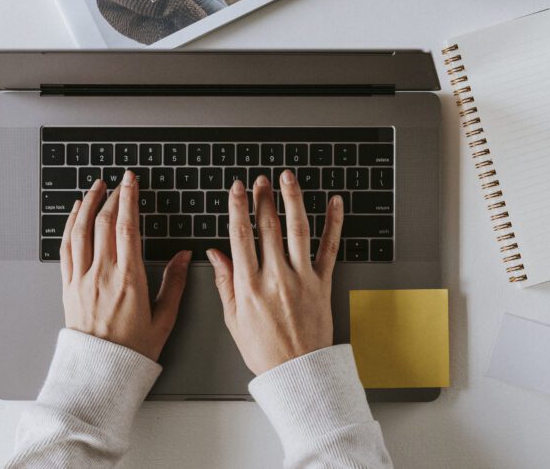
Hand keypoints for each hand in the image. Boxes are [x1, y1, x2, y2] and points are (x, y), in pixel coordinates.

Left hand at [60, 172, 190, 361]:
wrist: (99, 372)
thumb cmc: (133, 350)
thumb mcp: (164, 319)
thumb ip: (174, 284)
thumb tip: (183, 256)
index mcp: (129, 279)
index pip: (126, 228)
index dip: (129, 199)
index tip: (132, 182)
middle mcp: (102, 275)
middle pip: (103, 223)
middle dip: (112, 197)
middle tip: (120, 181)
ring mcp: (81, 279)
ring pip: (81, 231)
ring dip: (88, 204)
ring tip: (96, 188)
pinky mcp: (68, 287)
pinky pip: (66, 249)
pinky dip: (70, 226)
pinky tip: (76, 215)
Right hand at [207, 171, 343, 375]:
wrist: (298, 371)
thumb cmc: (265, 350)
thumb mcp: (234, 319)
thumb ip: (224, 282)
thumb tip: (214, 253)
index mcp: (249, 286)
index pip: (240, 236)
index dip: (237, 207)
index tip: (236, 188)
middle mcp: (275, 277)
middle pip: (268, 227)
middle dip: (263, 198)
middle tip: (261, 180)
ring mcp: (302, 278)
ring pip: (298, 230)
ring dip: (293, 199)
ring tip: (288, 178)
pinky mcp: (323, 283)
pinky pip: (330, 247)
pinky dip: (334, 222)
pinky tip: (334, 202)